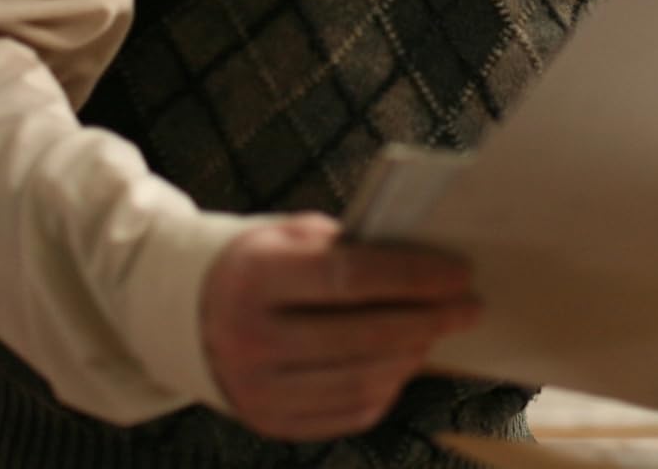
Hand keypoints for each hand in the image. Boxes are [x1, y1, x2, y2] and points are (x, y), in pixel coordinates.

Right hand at [200, 214, 480, 440]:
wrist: (189, 315)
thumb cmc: (260, 264)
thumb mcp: (291, 234)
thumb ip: (349, 245)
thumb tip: (426, 262)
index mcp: (255, 278)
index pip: (349, 278)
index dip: (412, 276)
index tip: (459, 272)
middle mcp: (250, 339)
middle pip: (361, 337)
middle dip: (427, 320)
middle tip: (468, 306)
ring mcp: (257, 389)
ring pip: (360, 382)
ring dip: (412, 357)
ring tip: (437, 332)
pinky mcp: (269, 422)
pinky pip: (347, 414)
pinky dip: (387, 389)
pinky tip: (403, 363)